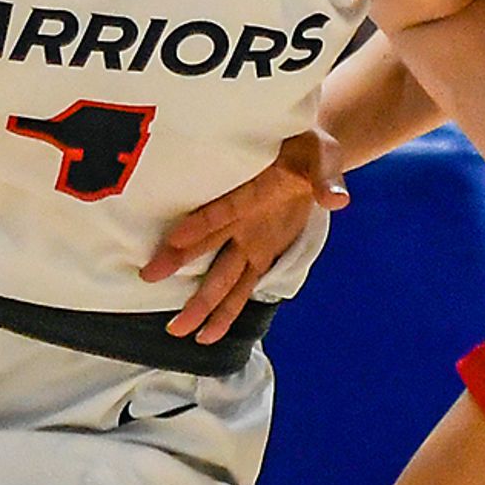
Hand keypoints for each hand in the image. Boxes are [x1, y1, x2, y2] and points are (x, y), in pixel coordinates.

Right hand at [141, 130, 346, 342]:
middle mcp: (243, 221)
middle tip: (149, 277)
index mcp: (252, 191)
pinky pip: (243, 285)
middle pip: (207, 244)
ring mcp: (248, 240)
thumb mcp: (323, 156)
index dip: (202, 223)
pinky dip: (228, 309)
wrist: (309, 156)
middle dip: (179, 261)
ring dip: (202, 301)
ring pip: (221, 275)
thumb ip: (328, 179)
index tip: (175, 238)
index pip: (223, 208)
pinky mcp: (262, 253)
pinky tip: (210, 334)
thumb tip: (336, 198)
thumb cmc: (310, 150)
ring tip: (179, 330)